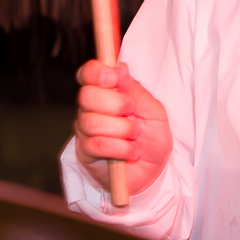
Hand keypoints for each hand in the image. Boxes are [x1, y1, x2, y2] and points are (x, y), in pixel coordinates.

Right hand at [73, 60, 172, 195]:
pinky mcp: (85, 153)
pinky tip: (130, 152)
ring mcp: (85, 131)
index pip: (88, 73)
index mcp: (106, 93)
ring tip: (135, 137)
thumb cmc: (153, 139)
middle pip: (87, 96)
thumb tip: (119, 68)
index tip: (113, 78)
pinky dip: (121, 148)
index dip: (96, 72)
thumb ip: (136, 91)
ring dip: (123, 130)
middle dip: (115, 104)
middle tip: (132, 113)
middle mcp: (91, 109)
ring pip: (93, 122)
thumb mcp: (154, 112)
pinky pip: (97, 144)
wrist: (154, 172)